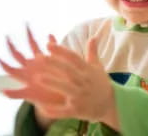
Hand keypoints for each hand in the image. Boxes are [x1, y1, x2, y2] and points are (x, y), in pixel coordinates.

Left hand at [0, 27, 118, 129]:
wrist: (109, 106)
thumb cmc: (100, 84)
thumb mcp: (98, 67)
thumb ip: (92, 52)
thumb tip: (93, 37)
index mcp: (87, 71)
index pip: (74, 58)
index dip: (61, 50)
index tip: (49, 44)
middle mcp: (84, 82)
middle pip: (68, 70)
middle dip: (54, 63)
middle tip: (39, 57)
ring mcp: (81, 97)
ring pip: (65, 88)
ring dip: (52, 83)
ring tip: (37, 77)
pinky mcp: (77, 111)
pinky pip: (64, 111)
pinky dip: (54, 110)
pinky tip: (42, 107)